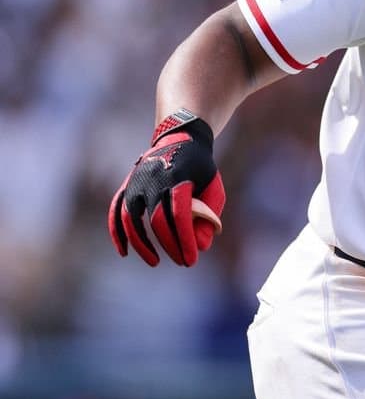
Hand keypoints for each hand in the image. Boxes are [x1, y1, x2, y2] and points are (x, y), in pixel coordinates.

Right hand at [108, 110, 224, 266]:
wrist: (181, 136)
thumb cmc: (201, 168)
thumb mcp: (213, 187)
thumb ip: (209, 215)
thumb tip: (202, 247)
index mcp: (179, 177)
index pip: (179, 214)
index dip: (184, 239)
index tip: (191, 260)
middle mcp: (154, 179)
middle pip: (157, 219)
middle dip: (170, 244)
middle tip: (183, 262)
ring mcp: (136, 181)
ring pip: (131, 218)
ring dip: (141, 244)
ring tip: (155, 261)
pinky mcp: (127, 185)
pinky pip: (115, 211)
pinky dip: (117, 232)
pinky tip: (124, 252)